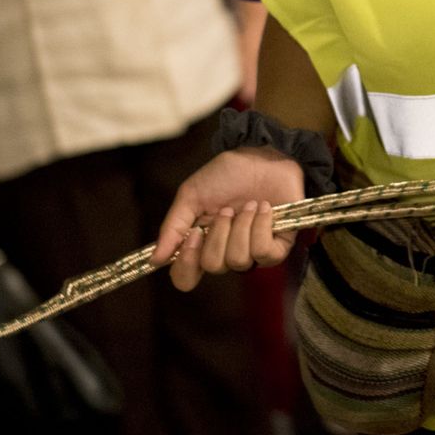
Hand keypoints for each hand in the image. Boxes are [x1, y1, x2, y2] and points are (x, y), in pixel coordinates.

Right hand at [152, 147, 306, 291]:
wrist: (262, 156)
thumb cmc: (226, 175)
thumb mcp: (192, 195)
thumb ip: (174, 227)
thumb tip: (156, 258)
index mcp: (201, 244)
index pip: (186, 277)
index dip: (186, 264)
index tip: (193, 235)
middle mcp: (225, 252)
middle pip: (213, 267)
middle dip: (218, 234)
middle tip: (226, 210)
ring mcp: (252, 251)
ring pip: (238, 261)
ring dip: (241, 227)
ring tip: (248, 205)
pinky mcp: (278, 246)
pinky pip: (265, 254)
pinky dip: (261, 228)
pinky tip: (264, 209)